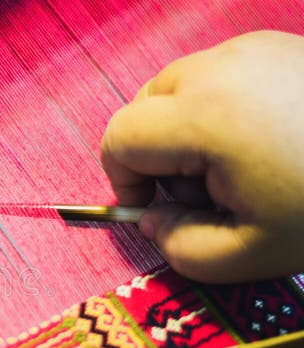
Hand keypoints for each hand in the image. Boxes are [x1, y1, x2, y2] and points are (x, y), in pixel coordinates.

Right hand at [101, 31, 303, 282]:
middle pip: (143, 107)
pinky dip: (217, 109)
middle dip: (152, 153)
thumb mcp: (249, 254)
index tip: (155, 208)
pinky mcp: (277, 44)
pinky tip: (260, 139)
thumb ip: (178, 247)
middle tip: (199, 191)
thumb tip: (151, 220)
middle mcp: (220, 67)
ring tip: (234, 164)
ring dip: (182, 130)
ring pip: (177, 88)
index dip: (122, 179)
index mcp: (205, 116)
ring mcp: (252, 48)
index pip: (120, 137)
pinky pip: (217, 76)